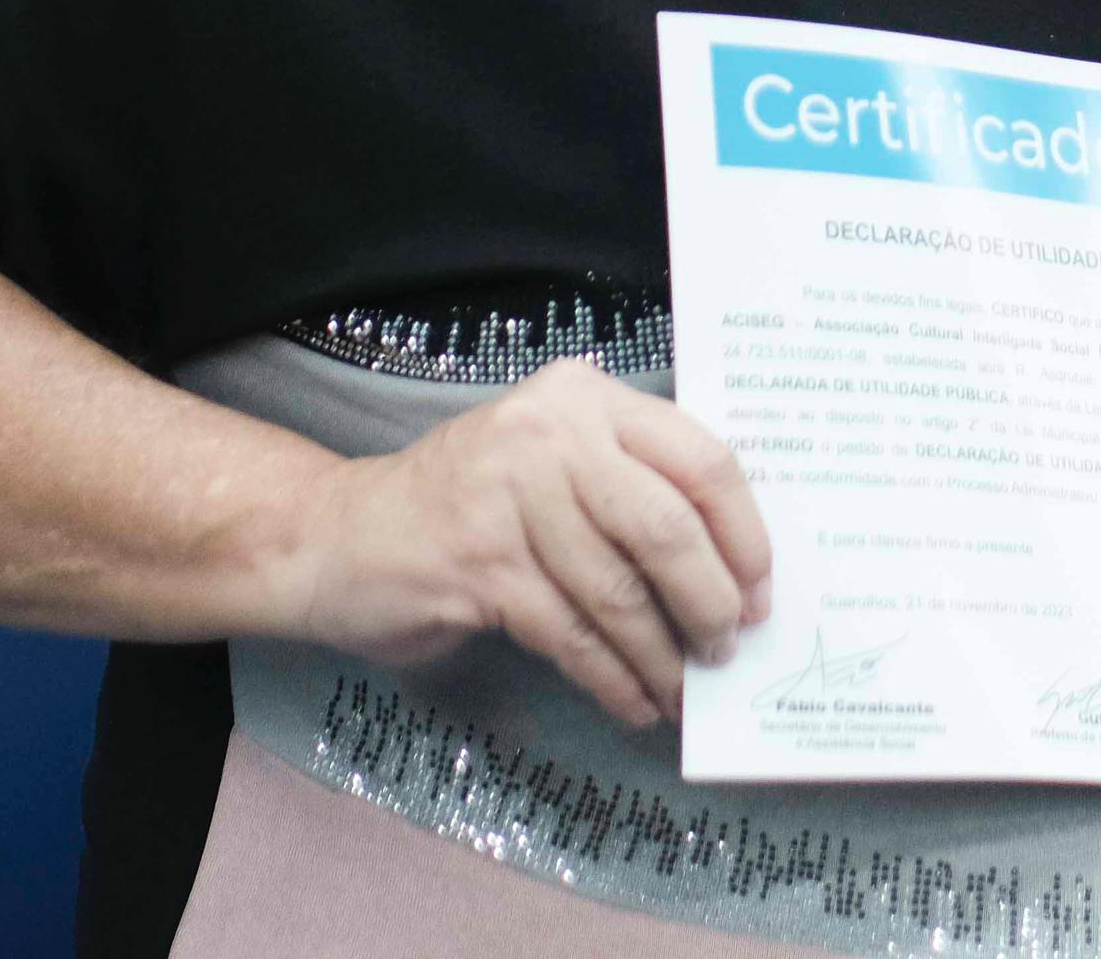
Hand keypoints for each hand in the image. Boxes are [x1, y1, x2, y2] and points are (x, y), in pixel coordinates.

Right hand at [259, 362, 773, 728]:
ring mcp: (509, 498)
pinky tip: (632, 702)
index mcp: (586, 397)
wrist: (338, 536)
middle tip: (727, 647)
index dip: (744, 533)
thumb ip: (631, 485)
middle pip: (667, 528)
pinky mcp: (478, 567)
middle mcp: (551, 433)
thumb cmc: (471, 504)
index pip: (701, 458)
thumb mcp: (554, 460)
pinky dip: (613, 679)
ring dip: (662, 656)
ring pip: (619, 593)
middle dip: (710, 601)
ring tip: (682, 690)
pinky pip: (571, 637)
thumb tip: (733, 570)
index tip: (762, 589)